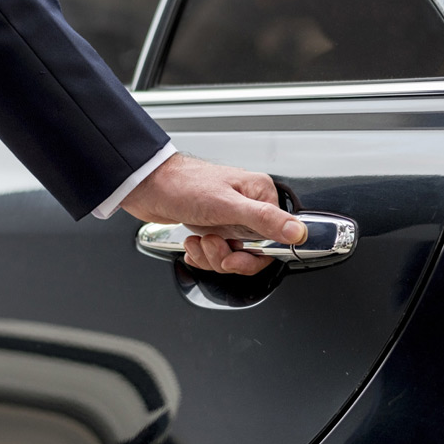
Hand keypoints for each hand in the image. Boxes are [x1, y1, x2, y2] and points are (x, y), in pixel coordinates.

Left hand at [121, 153, 306, 275]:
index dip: (253, 256)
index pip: (275, 240)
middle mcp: (247, 206)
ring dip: (212, 256)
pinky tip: (192, 243)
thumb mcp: (226, 206)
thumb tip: (297, 232)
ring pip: (232, 255)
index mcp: (259, 195)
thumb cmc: (182, 186)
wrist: (146, 186)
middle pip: (253, 252)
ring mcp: (229, 217)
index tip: (235, 257)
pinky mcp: (213, 226)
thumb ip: (264, 220)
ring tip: (198, 241)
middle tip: (212, 246)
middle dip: (227, 257)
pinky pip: (216, 253)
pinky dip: (202, 255)